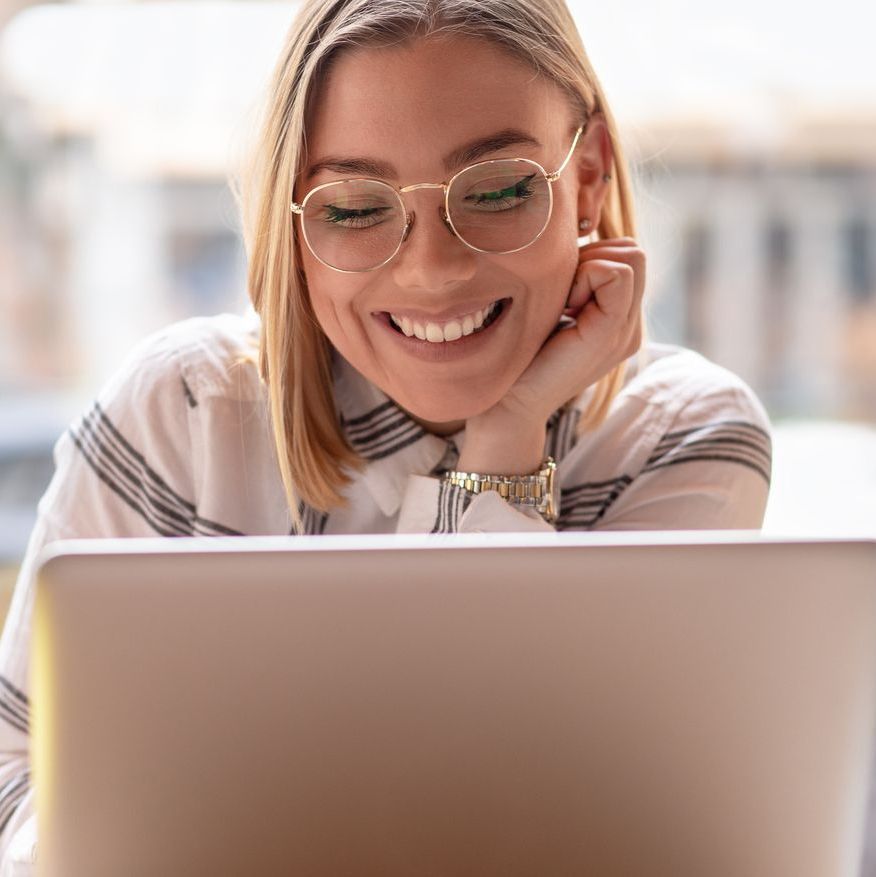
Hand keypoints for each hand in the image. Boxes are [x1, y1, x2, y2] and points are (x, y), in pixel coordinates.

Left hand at [458, 237, 645, 472]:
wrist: (507, 405)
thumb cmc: (517, 356)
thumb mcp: (552, 309)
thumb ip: (573, 281)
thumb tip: (577, 239)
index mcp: (618, 321)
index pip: (628, 256)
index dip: (592, 257)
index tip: (560, 292)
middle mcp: (630, 327)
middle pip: (634, 251)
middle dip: (593, 257)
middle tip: (562, 296)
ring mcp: (626, 333)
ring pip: (632, 256)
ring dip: (589, 266)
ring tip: (563, 305)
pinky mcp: (611, 334)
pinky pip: (617, 274)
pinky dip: (587, 276)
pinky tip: (565, 308)